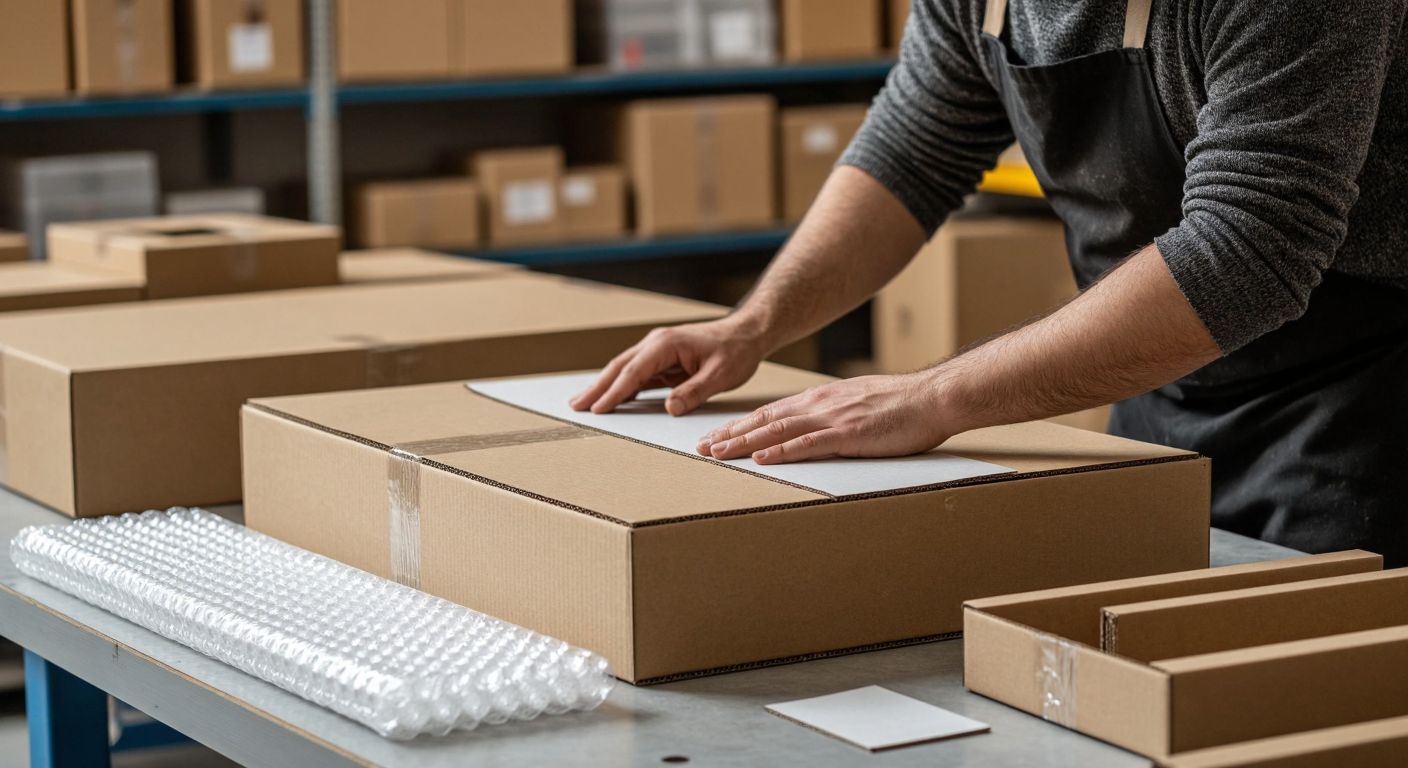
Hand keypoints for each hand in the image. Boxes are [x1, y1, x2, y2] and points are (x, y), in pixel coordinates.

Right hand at [570, 317, 769, 415]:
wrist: (747, 334)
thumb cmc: (736, 351)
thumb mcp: (720, 375)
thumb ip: (694, 392)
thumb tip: (670, 408)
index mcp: (667, 344)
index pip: (634, 371)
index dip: (615, 391)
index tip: (599, 408)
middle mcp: (657, 344)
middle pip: (620, 367)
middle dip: (597, 387)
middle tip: (575, 406)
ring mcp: (658, 351)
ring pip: (625, 370)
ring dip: (605, 386)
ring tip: (584, 404)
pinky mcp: (663, 360)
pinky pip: (638, 375)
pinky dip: (622, 387)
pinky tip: (611, 399)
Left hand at [697, 373, 959, 464]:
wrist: (933, 398)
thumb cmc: (902, 405)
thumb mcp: (859, 404)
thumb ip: (833, 414)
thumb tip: (815, 428)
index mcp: (821, 399)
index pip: (771, 413)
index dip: (741, 425)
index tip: (717, 436)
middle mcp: (820, 404)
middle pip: (765, 420)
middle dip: (731, 434)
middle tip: (702, 447)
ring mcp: (833, 418)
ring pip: (778, 431)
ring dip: (745, 443)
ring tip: (719, 453)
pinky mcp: (849, 434)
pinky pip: (808, 444)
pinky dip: (781, 452)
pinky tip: (762, 458)